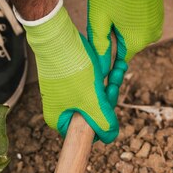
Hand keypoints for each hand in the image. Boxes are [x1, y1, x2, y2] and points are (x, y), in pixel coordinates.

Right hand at [18, 0, 117, 142]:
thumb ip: (103, 123)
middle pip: (94, 115)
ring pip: (95, 99)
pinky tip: (111, 69)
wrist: (57, 37)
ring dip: (108, 87)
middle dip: (107, 99)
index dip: (102, 122)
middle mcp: (61, 110)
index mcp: (60, 120)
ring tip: (115, 72)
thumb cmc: (71, 69)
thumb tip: (110, 136)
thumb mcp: (92, 100)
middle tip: (113, 84)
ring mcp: (65, 95)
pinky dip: (102, 80)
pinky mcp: (71, 81)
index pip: (87, 133)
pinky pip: (91, 87)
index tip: (107, 103)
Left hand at [87, 0, 171, 105]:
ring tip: (105, 21)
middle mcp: (150, 36)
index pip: (118, 66)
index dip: (109, 78)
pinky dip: (126, 23)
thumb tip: (100, 69)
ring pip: (131, 36)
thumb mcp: (99, 17)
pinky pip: (137, 25)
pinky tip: (117, 11)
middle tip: (96, 46)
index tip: (104, 94)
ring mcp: (155, 24)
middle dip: (111, 50)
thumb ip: (99, 45)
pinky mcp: (156, 13)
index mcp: (136, 41)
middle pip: (124, 49)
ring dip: (118, 33)